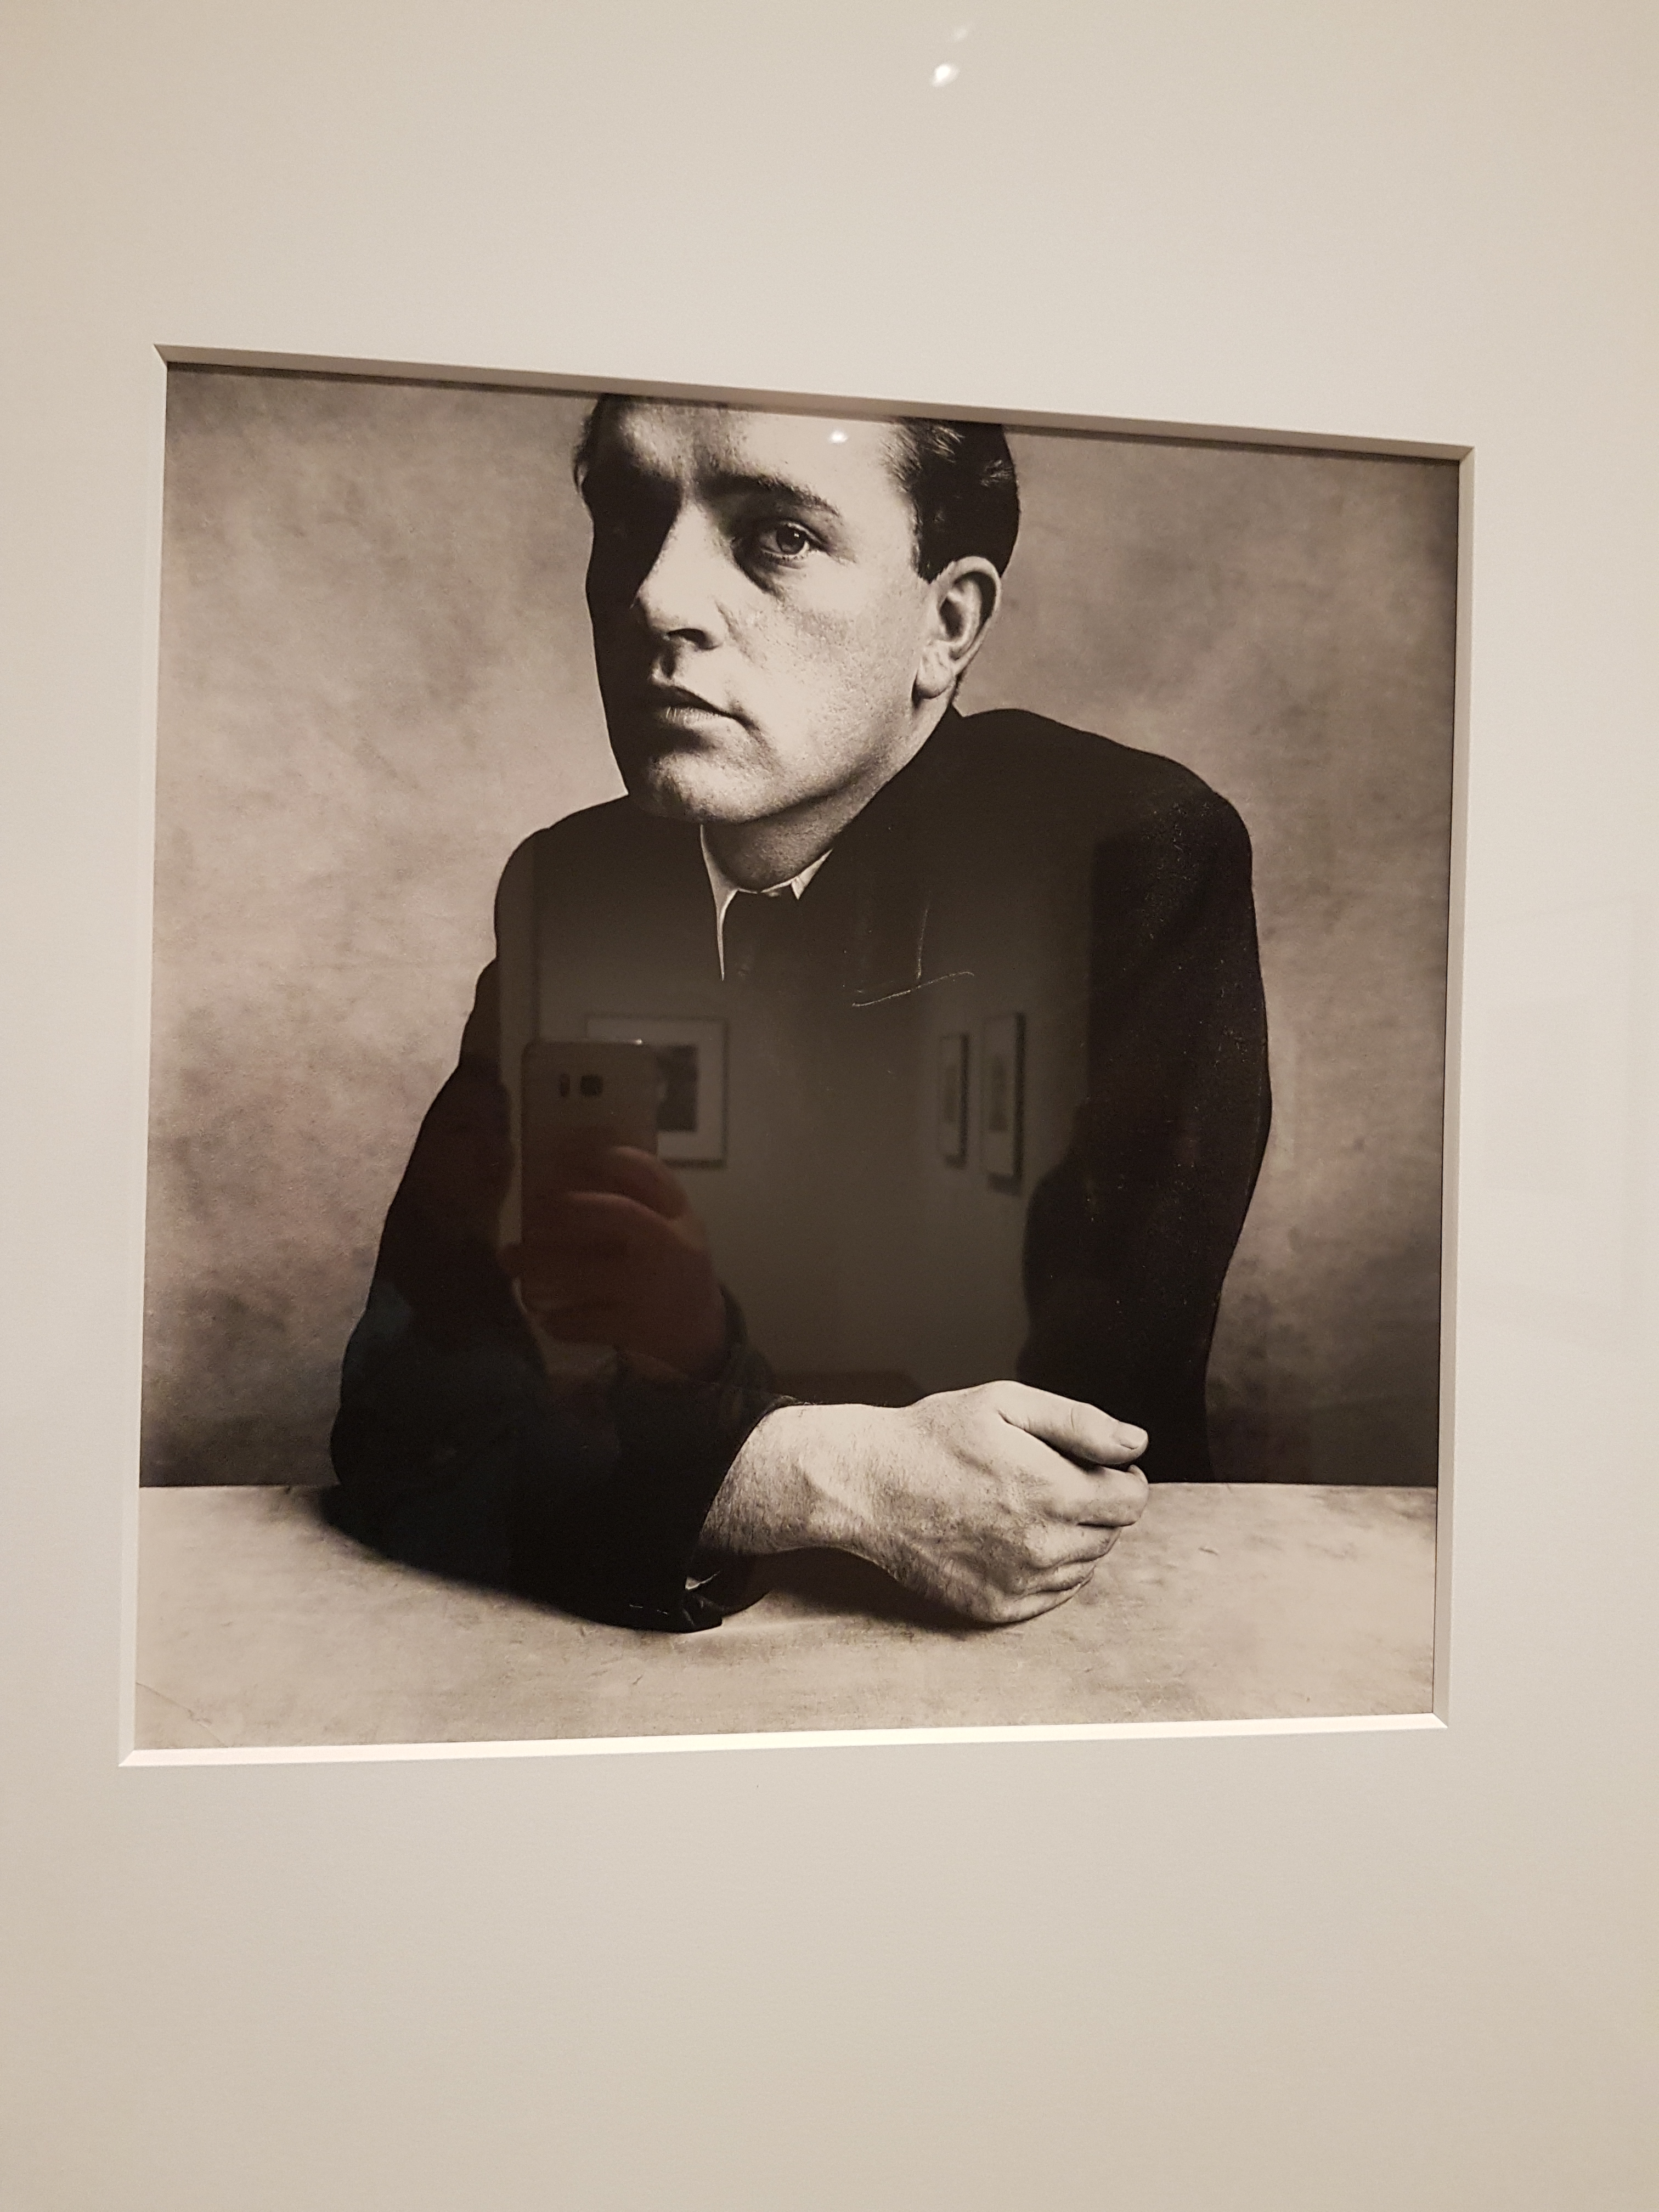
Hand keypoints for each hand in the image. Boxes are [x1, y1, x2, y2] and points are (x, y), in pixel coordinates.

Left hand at [502, 1146, 728, 1379]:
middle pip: (618, 1214)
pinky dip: (559, 1319)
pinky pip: (585, 1321)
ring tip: (510, 1258)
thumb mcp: (667, 1228)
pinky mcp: (637, 1327)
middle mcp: (671, 1245)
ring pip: (587, 1273)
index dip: (606, 1157)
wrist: (699, 1334)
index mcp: (678, 1214)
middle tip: (532, 1210)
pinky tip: (544, 1314)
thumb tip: (560, 1168)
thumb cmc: (668, 1269)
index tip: (563, 1151)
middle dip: (568, 1208)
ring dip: (540, 1264)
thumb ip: (634, 1201)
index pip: (649, 1172)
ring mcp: (653, 1288)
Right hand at [706, 1380, 1148, 1624]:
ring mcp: (1018, 1582)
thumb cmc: (935, 1437)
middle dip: (1096, 1505)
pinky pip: (1052, 1594)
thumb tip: (1135, 1444)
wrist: (868, 1485)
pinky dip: (1046, 1568)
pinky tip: (1013, 1537)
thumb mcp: (1007, 1404)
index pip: (1132, 1502)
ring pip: (1084, 1566)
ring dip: (1073, 1537)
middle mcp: (1042, 1546)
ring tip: (1027, 1506)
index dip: (1124, 1478)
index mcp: (1052, 1492)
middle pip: (1110, 1535)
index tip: (1101, 1467)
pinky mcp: (995, 1607)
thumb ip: (1081, 1423)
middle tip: (1053, 1480)